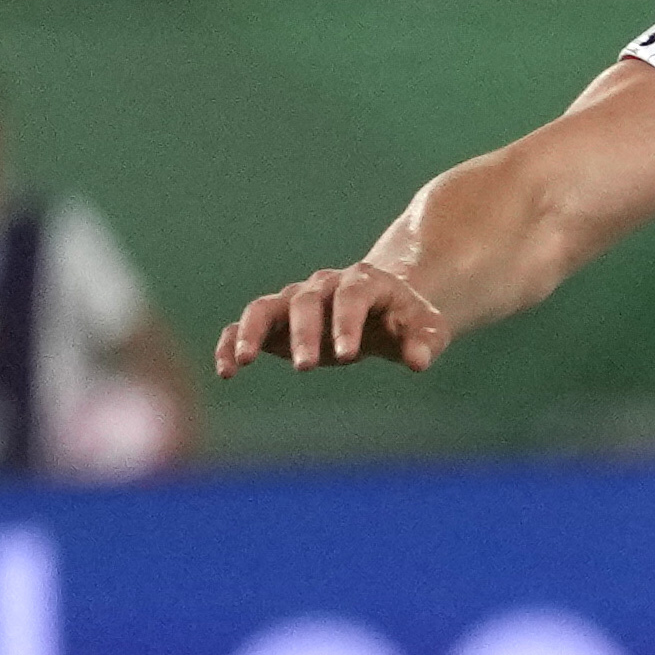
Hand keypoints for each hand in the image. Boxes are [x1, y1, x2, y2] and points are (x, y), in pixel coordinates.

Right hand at [216, 261, 449, 377]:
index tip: (347, 355)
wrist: (385, 306)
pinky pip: (248, 325)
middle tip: (306, 367)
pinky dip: (232, 342)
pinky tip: (226, 371)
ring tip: (243, 361)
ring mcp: (296, 300)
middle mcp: (324, 286)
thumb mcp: (428, 328)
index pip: (352, 297)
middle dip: (304, 333)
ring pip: (265, 307)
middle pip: (306, 302)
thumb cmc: (408, 319)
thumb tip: (419, 361)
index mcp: (364, 282)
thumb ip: (425, 342)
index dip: (347, 323)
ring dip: (252, 332)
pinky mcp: (277, 319)